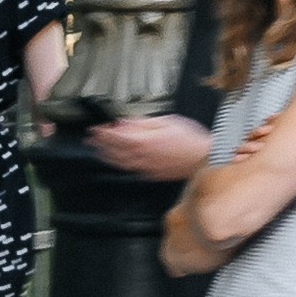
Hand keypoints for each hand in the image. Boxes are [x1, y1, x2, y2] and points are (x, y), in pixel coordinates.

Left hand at [93, 112, 210, 181]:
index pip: (116, 137)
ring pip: (120, 163)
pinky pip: (130, 169)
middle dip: (101, 144)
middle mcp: (142, 157)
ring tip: (98, 149)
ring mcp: (146, 168)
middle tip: (91, 138)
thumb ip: (143, 123)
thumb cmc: (190, 138)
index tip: (95, 128)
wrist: (204, 158)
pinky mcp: (151, 174)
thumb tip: (125, 122)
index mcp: (145, 142)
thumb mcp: (167, 122)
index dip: (104, 133)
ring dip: (107, 155)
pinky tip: (117, 159)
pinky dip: (120, 163)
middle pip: (115, 151)